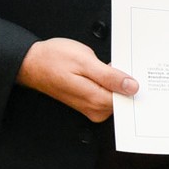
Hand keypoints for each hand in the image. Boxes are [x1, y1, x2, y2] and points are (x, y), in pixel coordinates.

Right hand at [17, 37, 136, 121]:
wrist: (32, 63)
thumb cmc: (53, 59)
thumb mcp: (84, 60)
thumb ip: (109, 76)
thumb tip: (132, 87)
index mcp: (95, 100)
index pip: (128, 99)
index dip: (134, 83)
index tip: (136, 70)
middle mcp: (94, 109)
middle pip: (123, 99)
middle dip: (126, 82)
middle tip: (119, 63)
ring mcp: (90, 107)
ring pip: (115, 96)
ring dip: (117, 81)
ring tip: (107, 64)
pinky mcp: (87, 102)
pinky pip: (106, 95)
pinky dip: (110, 83)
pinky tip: (104, 70)